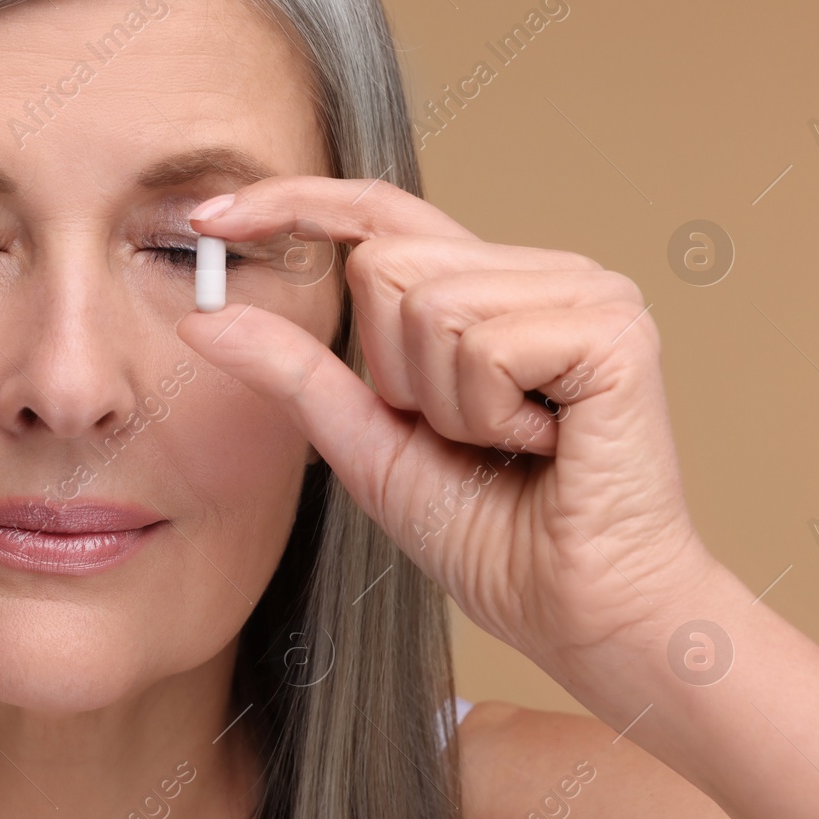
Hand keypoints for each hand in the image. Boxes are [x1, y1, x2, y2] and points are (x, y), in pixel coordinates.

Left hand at [176, 176, 721, 684]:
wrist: (577, 614)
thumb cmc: (492, 539)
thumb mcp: (367, 445)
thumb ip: (296, 374)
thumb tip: (205, 318)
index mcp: (492, 291)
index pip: (379, 215)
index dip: (294, 204)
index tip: (207, 217)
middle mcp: (544, 273)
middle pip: (383, 265)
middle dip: (393, 374)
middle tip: (467, 436)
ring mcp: (587, 291)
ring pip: (427, 304)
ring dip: (444, 406)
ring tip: (510, 445)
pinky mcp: (613, 328)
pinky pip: (481, 345)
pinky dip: (486, 415)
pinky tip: (543, 445)